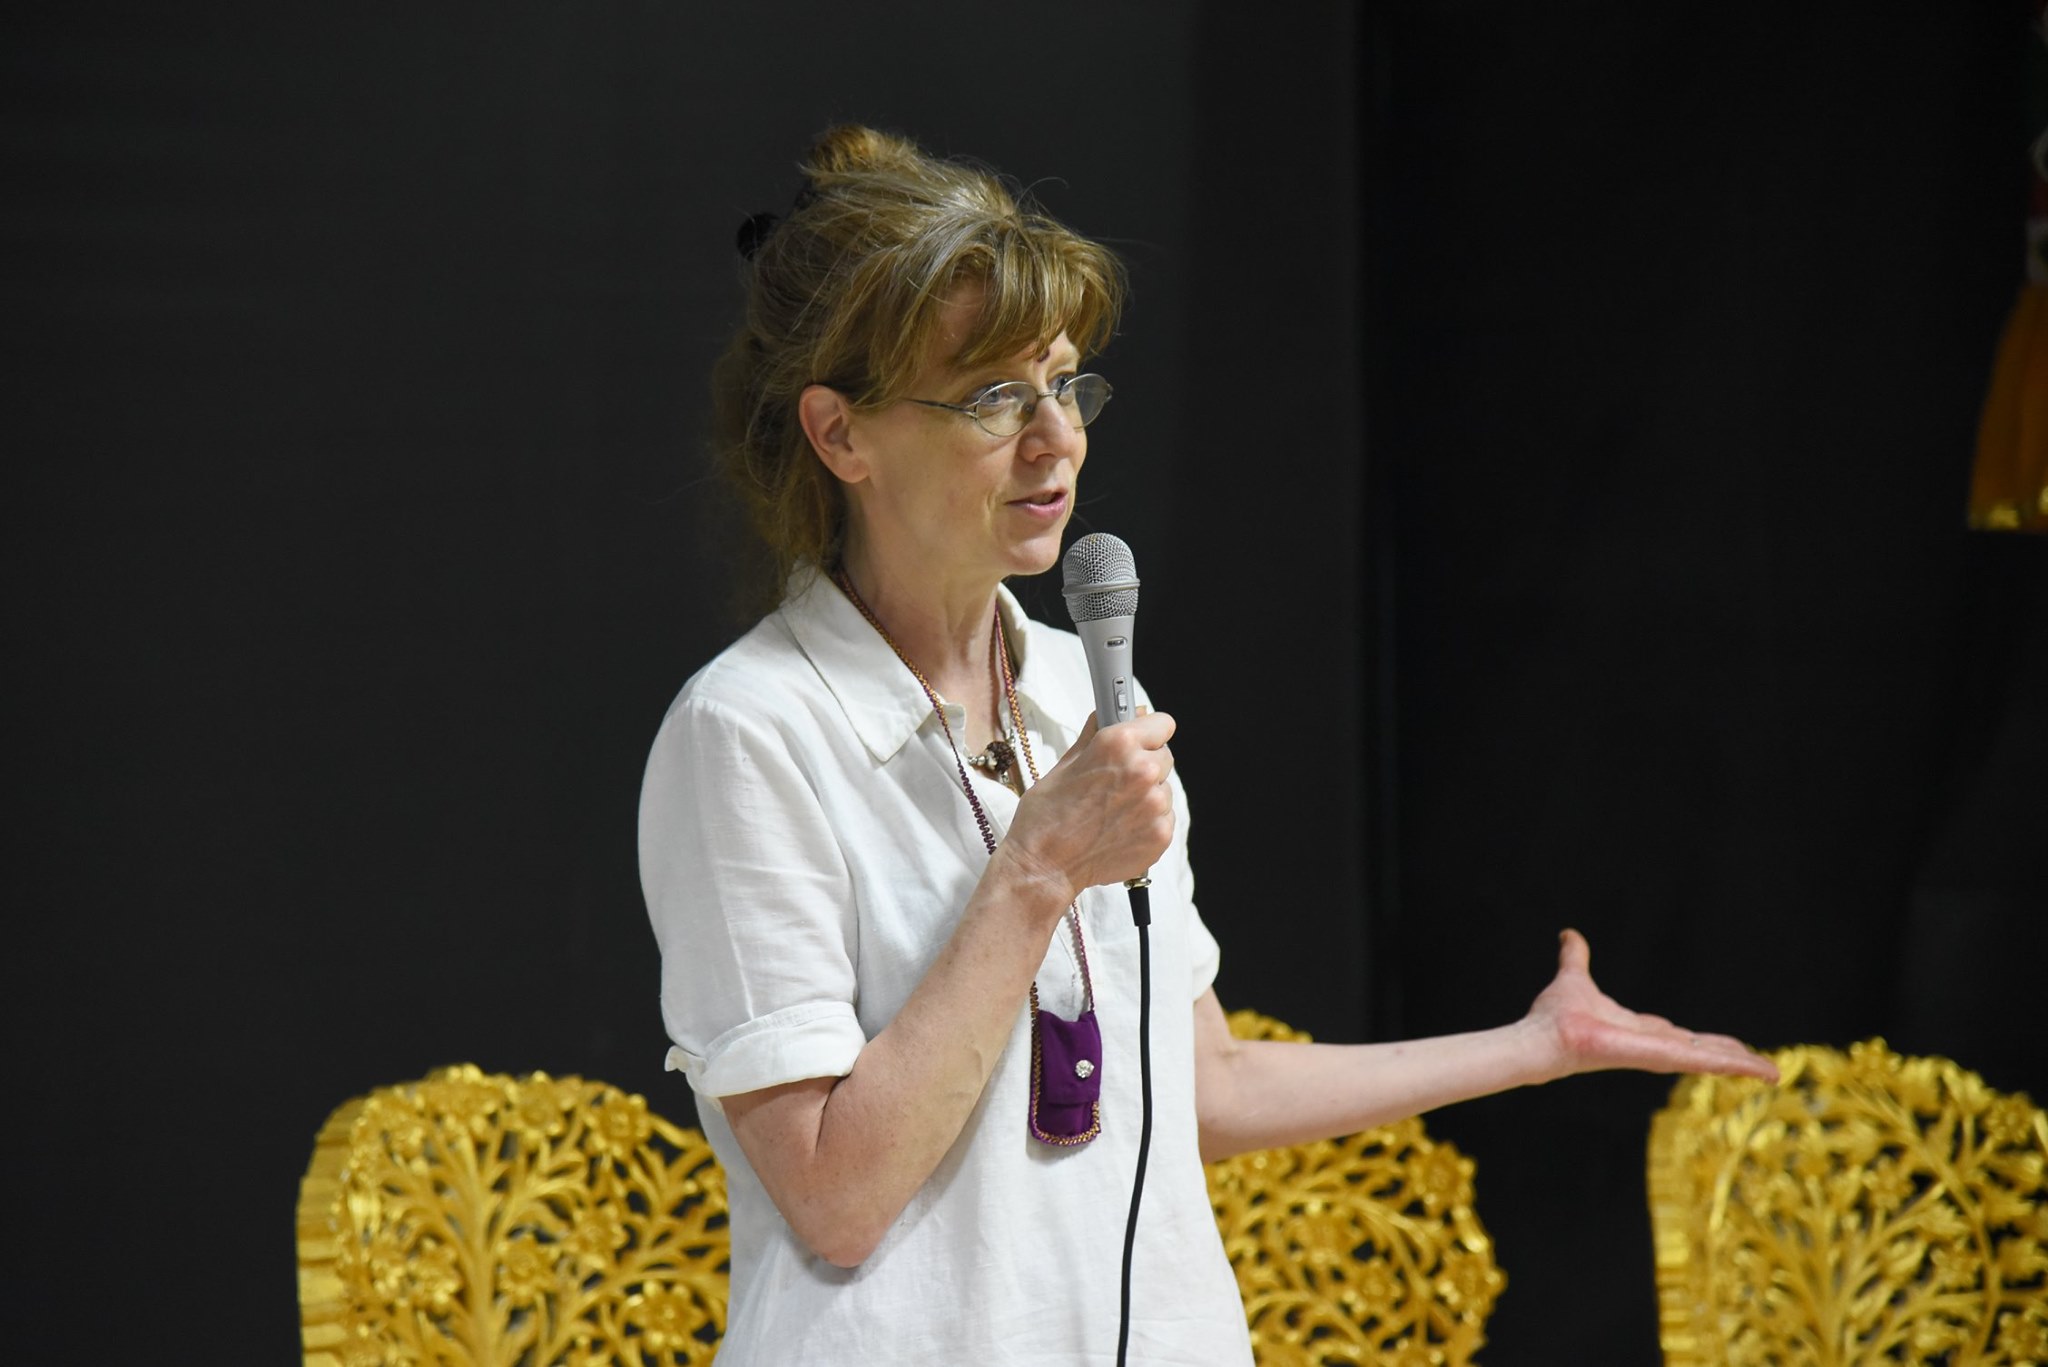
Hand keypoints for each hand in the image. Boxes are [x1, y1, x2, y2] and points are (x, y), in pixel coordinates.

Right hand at [1002, 711, 1176, 903]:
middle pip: (1165, 756)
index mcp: (1118, 743)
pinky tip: (1119, 829)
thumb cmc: (1046, 814)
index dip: (1147, 731)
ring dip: (1146, 795)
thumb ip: (1097, 732)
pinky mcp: (1161, 834)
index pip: (1162, 722)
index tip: (1139, 740)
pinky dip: (1147, 822)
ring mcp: (1155, 804)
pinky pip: (1164, 817)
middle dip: (1145, 763)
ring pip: (1164, 788)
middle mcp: (1142, 769)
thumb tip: (1115, 710)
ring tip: (1112, 811)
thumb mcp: (1066, 762)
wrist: (1044, 866)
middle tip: (1115, 782)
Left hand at [1525, 929, 1779, 1083]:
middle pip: (1701, 1051)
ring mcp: (1657, 1054)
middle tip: (1764, 1067)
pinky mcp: (1659, 1057)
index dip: (1703, 1043)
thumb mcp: (1574, 979)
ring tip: (1772, 1073)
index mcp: (1637, 1030)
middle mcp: (1651, 1045)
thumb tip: (1568, 934)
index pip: (1679, 1038)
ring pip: (1708, 1059)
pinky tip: (1758, 1069)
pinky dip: (1733, 1065)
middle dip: (1732, 1057)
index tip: (1727, 1046)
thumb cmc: (1553, 1017)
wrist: (1542, 1037)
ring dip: (1741, 1065)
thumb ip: (1575, 957)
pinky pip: (1702, 1060)